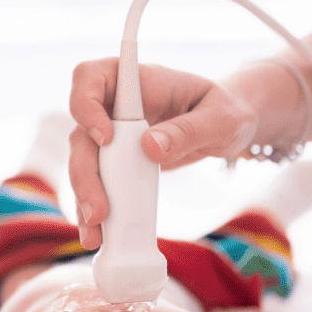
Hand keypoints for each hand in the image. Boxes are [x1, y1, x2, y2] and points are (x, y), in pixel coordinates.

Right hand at [69, 58, 256, 247]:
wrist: (229, 128)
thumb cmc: (226, 111)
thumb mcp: (222, 119)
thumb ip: (188, 130)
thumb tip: (150, 147)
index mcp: (140, 82)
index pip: (92, 77)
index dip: (86, 104)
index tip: (106, 138)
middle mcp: (117, 107)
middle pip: (81, 133)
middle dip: (84, 174)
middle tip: (99, 210)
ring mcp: (114, 136)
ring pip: (83, 163)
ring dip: (84, 198)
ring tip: (96, 234)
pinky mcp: (117, 163)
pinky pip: (97, 184)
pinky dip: (95, 210)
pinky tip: (101, 235)